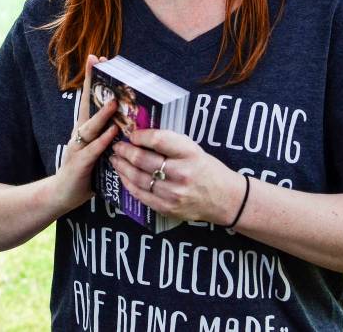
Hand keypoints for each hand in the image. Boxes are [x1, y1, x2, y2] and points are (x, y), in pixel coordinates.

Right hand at [50, 55, 118, 213]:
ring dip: (102, 114)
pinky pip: (92, 150)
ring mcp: (77, 148)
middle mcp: (79, 134)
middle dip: (93, 84)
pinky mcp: (79, 164)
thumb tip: (133, 123)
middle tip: (100, 64)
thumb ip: (111, 138)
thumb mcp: (98, 151)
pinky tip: (112, 134)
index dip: (93, 79)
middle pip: (86, 105)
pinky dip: (103, 141)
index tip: (97, 58)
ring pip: (90, 127)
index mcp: (84, 130)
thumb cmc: (85, 172)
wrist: (61, 195)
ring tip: (113, 102)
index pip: (89, 99)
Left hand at [110, 129, 245, 225]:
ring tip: (116, 160)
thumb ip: (169, 143)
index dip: (140, 136)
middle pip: (143, 160)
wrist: (226, 199)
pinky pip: (141, 195)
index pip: (158, 140)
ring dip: (122, 167)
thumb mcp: (193, 149)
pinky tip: (123, 176)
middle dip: (125, 151)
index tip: (132, 134)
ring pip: (138, 178)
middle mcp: (181, 174)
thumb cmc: (207, 169)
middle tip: (118, 146)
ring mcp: (173, 194)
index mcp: (190, 153)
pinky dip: (128, 184)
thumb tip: (140, 136)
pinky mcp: (168, 208)